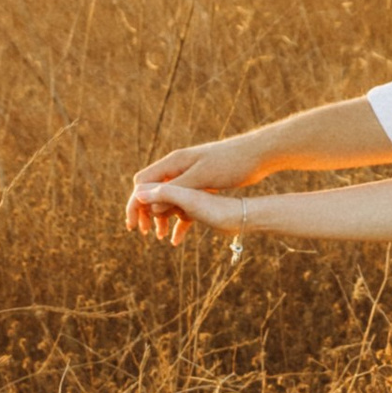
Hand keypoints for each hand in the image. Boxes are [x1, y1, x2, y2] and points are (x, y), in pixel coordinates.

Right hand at [125, 134, 274, 239]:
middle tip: (143, 232)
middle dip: (145, 212)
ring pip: (168, 199)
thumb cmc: (230, 163)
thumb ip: (173, 190)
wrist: (257, 156)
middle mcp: (179, 168)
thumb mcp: (200, 178)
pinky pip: (184, 203)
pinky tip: (179, 236)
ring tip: (161, 236)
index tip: (134, 224)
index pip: (142, 182)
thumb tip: (148, 204)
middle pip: (152, 191)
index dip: (135, 203)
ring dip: (162, 216)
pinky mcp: (202, 185)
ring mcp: (191, 176)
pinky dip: (179, 218)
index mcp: (174, 163)